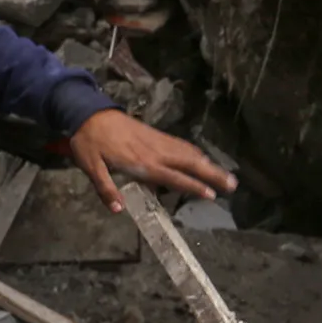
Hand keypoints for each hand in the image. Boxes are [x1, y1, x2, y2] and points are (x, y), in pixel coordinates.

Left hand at [67, 107, 236, 212]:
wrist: (89, 112)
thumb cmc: (89, 142)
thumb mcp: (91, 167)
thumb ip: (105, 189)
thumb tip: (118, 210)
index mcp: (141, 162)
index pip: (173, 177)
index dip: (192, 186)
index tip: (210, 195)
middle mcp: (155, 152)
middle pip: (190, 163)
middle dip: (213, 174)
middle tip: (233, 185)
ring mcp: (158, 142)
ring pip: (189, 153)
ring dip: (209, 164)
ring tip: (227, 176)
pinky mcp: (157, 135)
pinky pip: (181, 145)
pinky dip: (196, 153)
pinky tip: (203, 159)